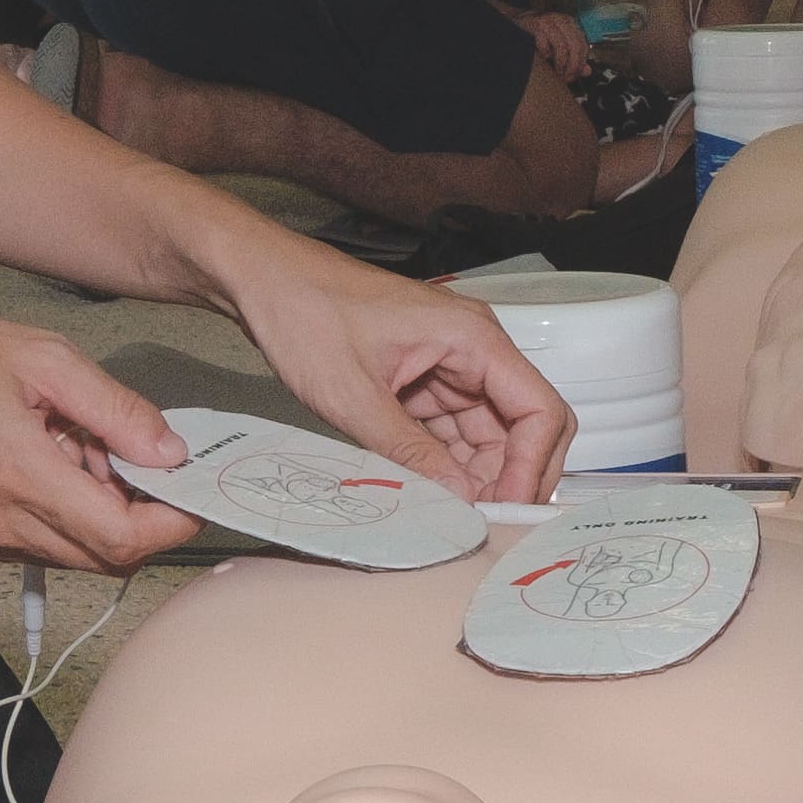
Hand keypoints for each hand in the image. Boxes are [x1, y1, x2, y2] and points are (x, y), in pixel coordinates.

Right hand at [0, 303, 194, 569]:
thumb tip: (169, 451)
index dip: (170, 523)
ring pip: (75, 555)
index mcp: (20, 476)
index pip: (121, 539)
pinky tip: (50, 463)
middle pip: (105, 558)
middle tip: (132, 457)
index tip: (190, 492)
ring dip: (100, 516)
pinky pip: (40, 545)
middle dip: (139, 516)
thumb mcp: (45, 358)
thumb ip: (116, 410)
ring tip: (80, 450)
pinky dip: (64, 515)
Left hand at [222, 238, 569, 507]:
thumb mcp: (352, 394)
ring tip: (448, 513)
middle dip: (510, 477)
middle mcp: (472, 349)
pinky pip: (453, 432)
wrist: (261, 280)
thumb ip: (409, 453)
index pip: (540, 409)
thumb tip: (457, 500)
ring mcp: (449, 366)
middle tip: (481, 522)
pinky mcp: (424, 382)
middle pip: (524, 426)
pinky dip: (447, 464)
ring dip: (476, 476)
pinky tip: (428, 492)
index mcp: (472, 337)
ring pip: (490, 436)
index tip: (505, 508)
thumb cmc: (304, 310)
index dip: (531, 466)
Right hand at [519, 7, 593, 82]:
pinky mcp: (536, 24)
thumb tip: (588, 71)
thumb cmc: (537, 36)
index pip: (584, 46)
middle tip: (566, 78)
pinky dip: (545, 54)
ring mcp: (549, 20)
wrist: (515, 23)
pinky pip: (545, 44)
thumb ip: (574, 58)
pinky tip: (543, 58)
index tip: (573, 76)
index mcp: (571, 24)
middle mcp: (562, 20)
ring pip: (563, 46)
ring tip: (556, 72)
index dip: (580, 64)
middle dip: (572, 66)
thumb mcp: (558, 46)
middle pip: (576, 46)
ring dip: (560, 64)